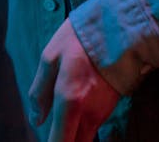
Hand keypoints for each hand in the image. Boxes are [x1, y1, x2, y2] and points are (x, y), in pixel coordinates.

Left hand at [28, 18, 120, 141]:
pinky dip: (79, 129)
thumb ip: (39, 92)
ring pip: (83, 139)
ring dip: (70, 137)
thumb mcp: (50, 57)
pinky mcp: (110, 108)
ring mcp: (102, 112)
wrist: (122, 27)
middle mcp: (89, 113)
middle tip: (52, 133)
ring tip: (58, 126)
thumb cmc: (82, 38)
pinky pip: (91, 128)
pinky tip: (70, 116)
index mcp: (69, 101)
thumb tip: (36, 119)